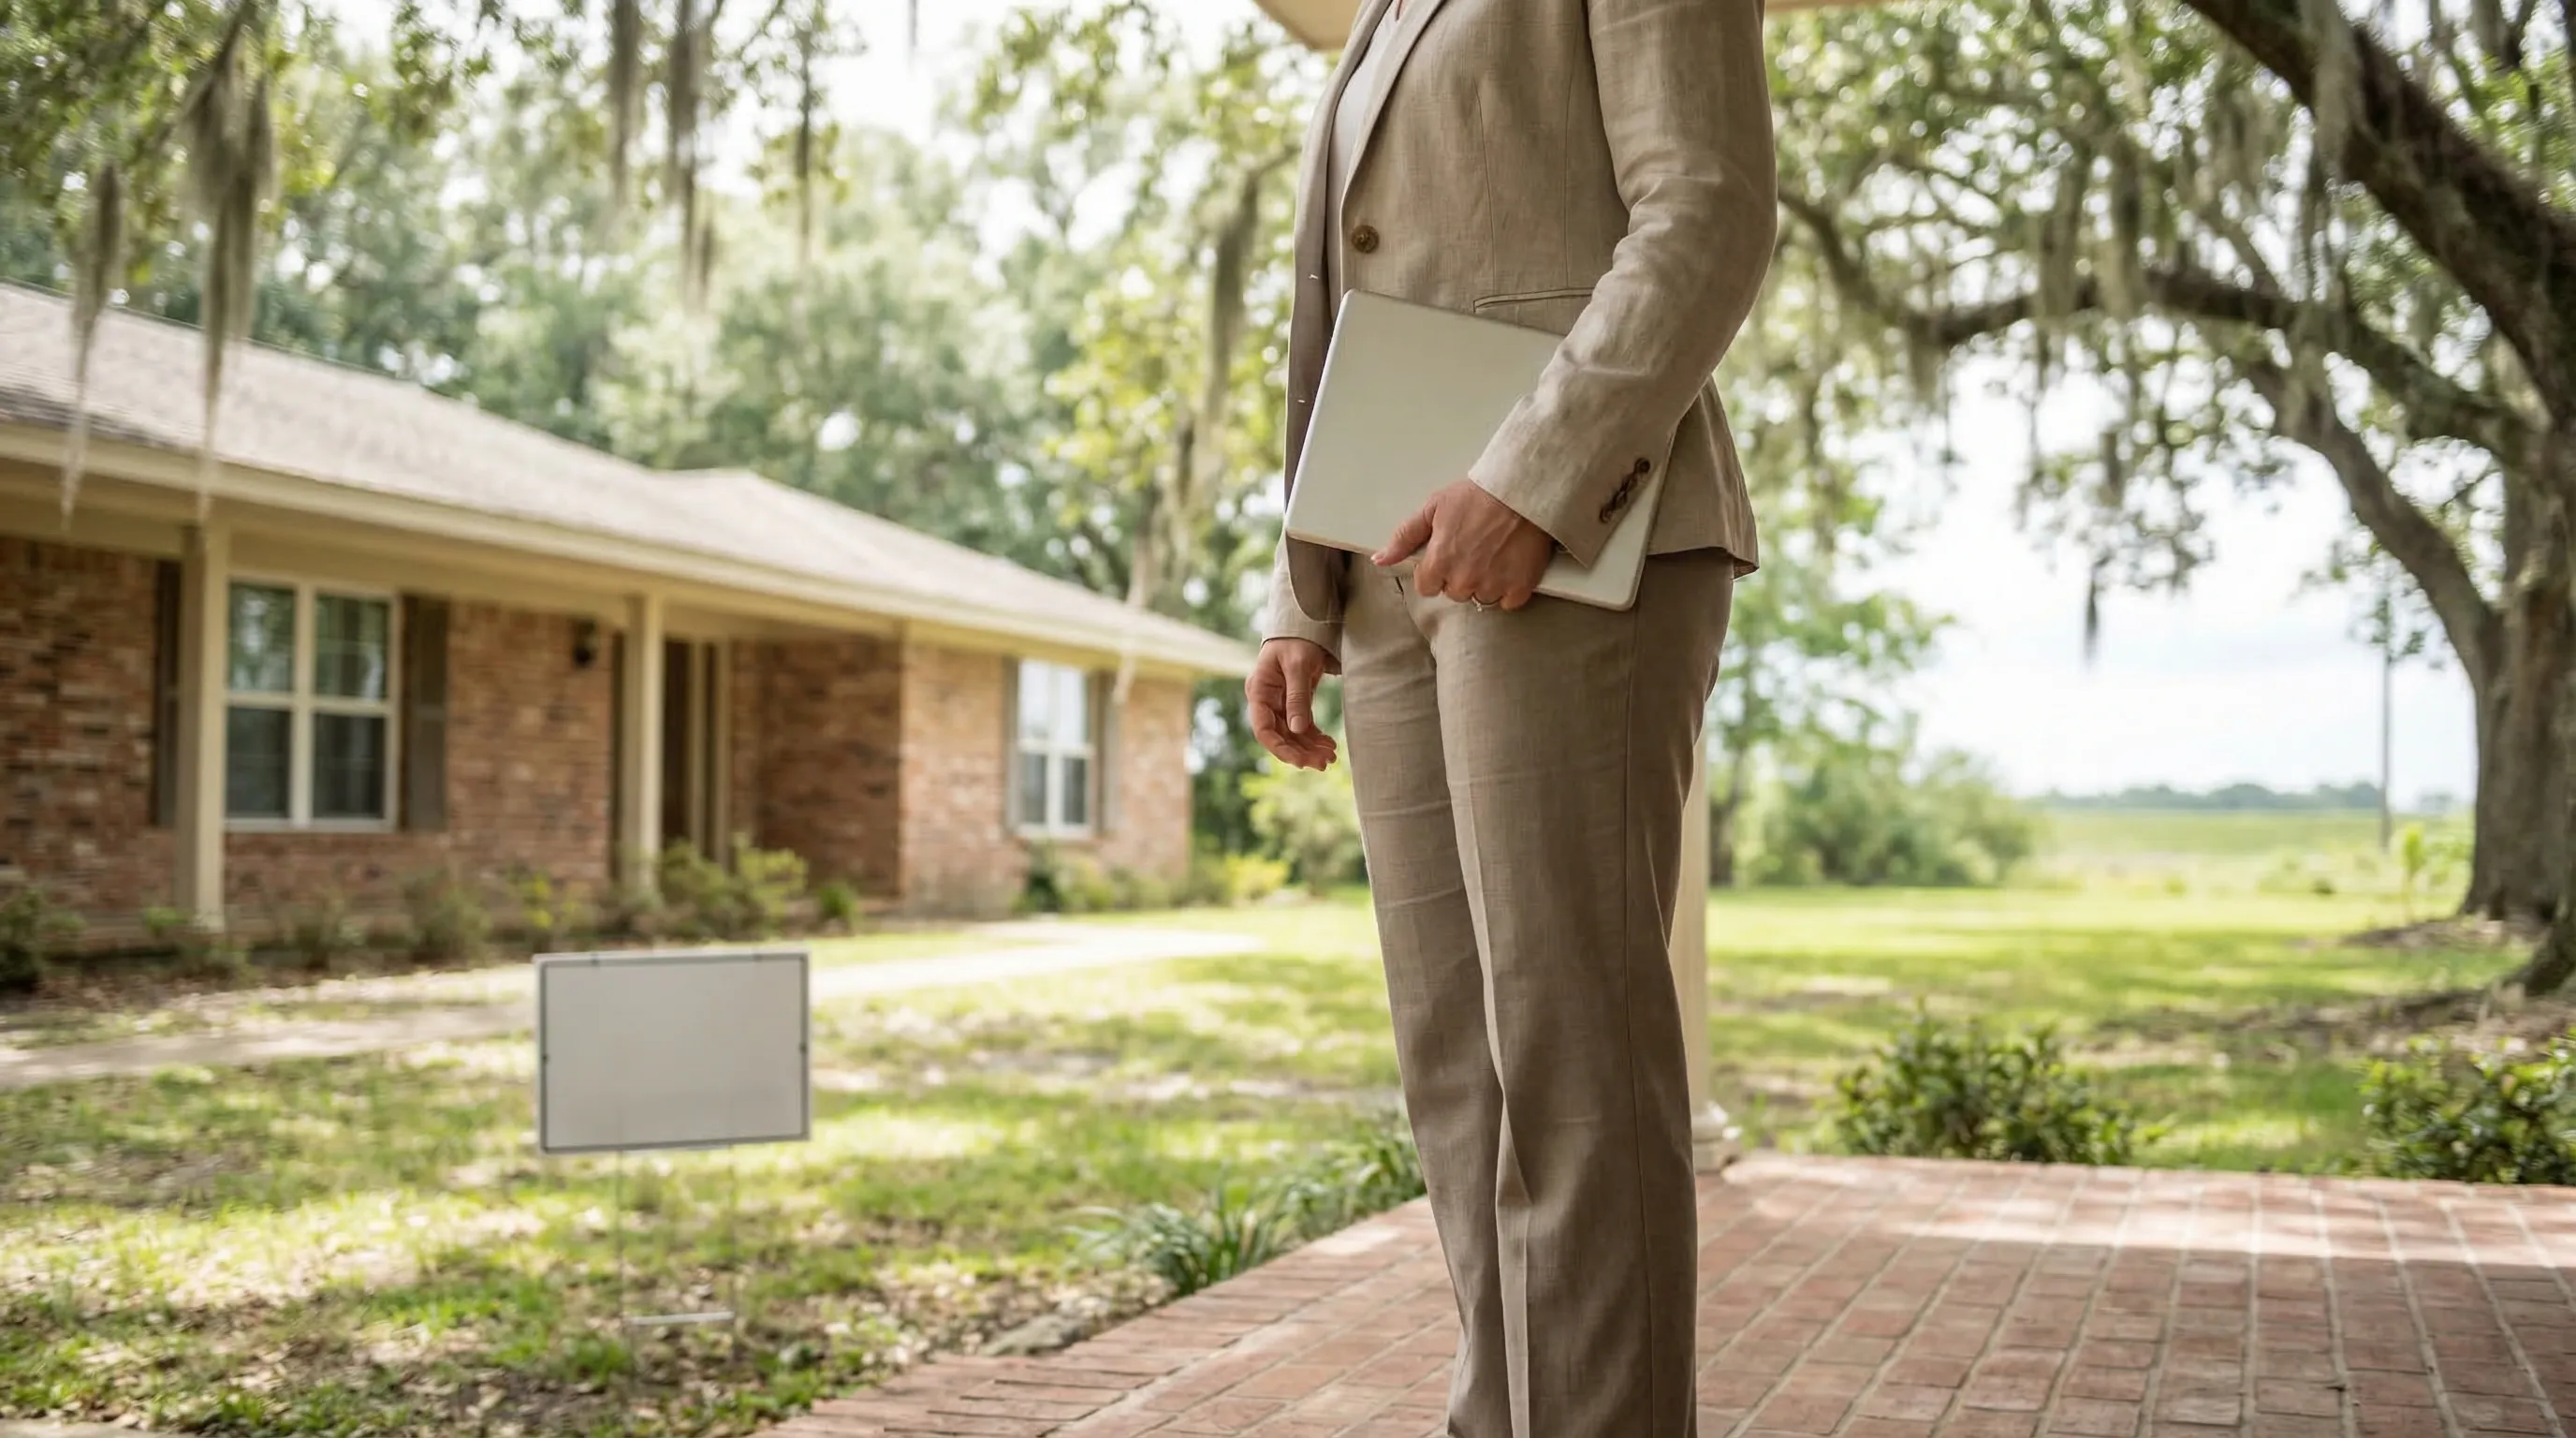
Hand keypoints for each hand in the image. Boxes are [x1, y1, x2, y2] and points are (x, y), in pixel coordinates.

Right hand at [1247, 638, 1339, 770]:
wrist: (1303, 625)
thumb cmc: (1296, 640)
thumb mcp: (1298, 665)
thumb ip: (1297, 697)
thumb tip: (1298, 729)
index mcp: (1259, 691)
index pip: (1263, 729)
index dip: (1280, 748)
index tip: (1300, 762)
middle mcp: (1266, 701)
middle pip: (1279, 735)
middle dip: (1300, 752)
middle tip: (1324, 763)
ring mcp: (1279, 703)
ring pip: (1292, 734)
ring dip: (1310, 748)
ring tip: (1331, 757)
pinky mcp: (1293, 703)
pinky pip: (1302, 726)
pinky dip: (1314, 737)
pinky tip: (1329, 745)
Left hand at [1375, 479, 1553, 609]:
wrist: (1522, 490)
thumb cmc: (1476, 495)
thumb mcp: (1433, 508)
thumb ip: (1405, 538)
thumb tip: (1380, 560)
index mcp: (1441, 562)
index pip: (1427, 588)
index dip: (1435, 571)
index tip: (1447, 555)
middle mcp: (1465, 579)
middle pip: (1455, 593)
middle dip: (1460, 576)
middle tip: (1474, 548)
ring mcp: (1494, 585)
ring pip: (1481, 598)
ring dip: (1485, 582)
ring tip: (1494, 554)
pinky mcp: (1520, 586)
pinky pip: (1508, 601)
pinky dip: (1509, 588)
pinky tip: (1511, 564)